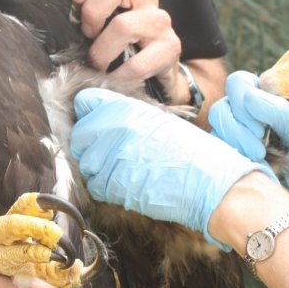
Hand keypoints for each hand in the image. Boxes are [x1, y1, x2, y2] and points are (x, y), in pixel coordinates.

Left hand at [71, 87, 269, 248]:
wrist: (209, 181)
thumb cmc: (190, 150)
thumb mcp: (158, 118)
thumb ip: (126, 113)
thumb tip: (101, 113)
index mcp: (125, 107)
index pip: (85, 102)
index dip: (90, 113)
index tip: (98, 121)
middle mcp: (113, 129)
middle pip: (79, 133)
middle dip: (89, 142)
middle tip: (112, 149)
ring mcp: (110, 158)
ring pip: (85, 160)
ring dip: (98, 165)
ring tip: (123, 167)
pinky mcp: (111, 185)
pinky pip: (95, 183)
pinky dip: (105, 185)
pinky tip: (126, 182)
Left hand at [73, 0, 182, 98]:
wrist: (155, 74)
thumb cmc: (118, 47)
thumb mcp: (99, 24)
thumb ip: (83, 11)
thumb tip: (57, 10)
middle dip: (92, 12)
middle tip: (87, 35)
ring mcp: (160, 21)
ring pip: (124, 25)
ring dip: (101, 51)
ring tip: (98, 64)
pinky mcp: (170, 47)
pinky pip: (138, 64)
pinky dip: (119, 76)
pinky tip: (114, 79)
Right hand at [208, 71, 288, 242]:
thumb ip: (280, 112)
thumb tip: (249, 97)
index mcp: (268, 98)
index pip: (240, 83)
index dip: (244, 100)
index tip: (263, 128)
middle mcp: (248, 114)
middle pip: (223, 104)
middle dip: (239, 126)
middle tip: (260, 148)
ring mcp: (235, 135)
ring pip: (216, 125)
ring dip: (235, 141)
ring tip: (258, 158)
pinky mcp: (227, 155)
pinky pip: (213, 148)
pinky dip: (229, 157)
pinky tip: (250, 167)